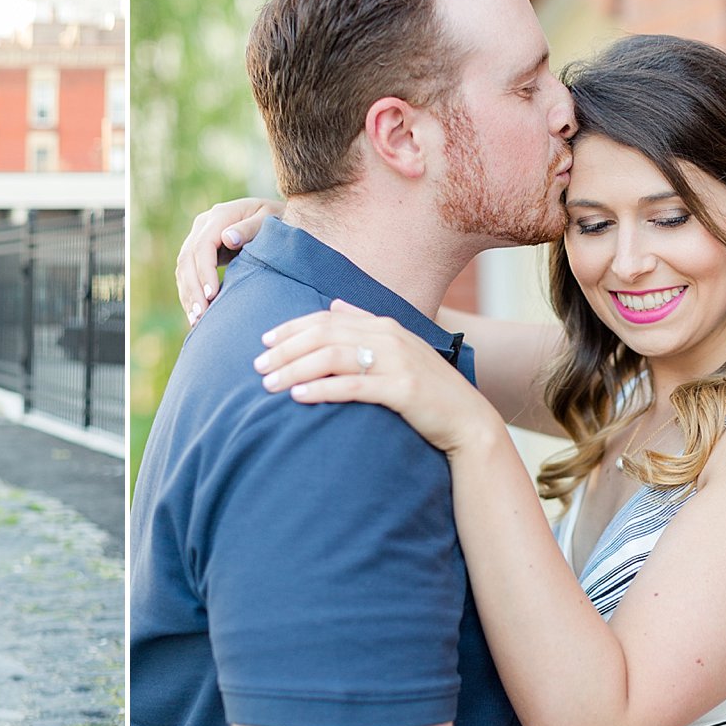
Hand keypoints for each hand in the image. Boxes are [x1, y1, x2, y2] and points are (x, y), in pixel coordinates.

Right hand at [175, 197, 280, 326]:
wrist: (274, 217)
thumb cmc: (277, 220)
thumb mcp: (270, 219)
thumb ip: (250, 228)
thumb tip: (228, 239)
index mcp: (220, 216)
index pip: (203, 245)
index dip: (205, 272)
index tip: (212, 295)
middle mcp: (203, 225)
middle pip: (187, 258)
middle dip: (193, 289)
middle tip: (201, 315)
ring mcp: (198, 238)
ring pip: (183, 268)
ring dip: (188, 295)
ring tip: (196, 320)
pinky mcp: (199, 252)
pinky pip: (187, 274)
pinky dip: (190, 294)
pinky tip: (195, 315)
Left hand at [255, 299, 495, 454]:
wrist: (467, 420)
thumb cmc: (426, 389)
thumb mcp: (397, 349)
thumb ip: (365, 325)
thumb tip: (333, 305)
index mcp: (384, 326)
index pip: (326, 319)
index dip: (292, 328)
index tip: (264, 341)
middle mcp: (389, 337)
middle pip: (324, 335)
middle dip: (286, 349)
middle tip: (258, 366)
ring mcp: (397, 363)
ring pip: (332, 358)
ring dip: (295, 370)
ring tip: (269, 384)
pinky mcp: (402, 390)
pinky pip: (352, 386)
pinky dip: (321, 390)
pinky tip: (297, 398)